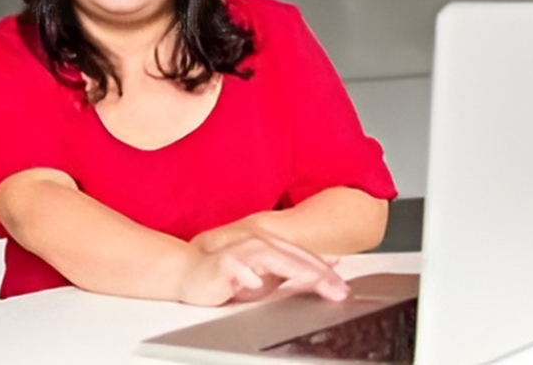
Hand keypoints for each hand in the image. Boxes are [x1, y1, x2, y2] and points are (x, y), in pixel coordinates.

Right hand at [176, 234, 348, 306]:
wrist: (189, 272)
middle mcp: (257, 241)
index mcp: (271, 244)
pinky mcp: (220, 261)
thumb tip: (328, 265)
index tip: (343, 287)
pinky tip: (257, 285)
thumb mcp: (268, 278)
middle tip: (338, 291)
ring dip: (293, 269)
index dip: (325, 271)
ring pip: (271, 256)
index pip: (303, 256)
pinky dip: (247, 275)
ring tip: (313, 282)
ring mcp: (239, 249)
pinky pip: (236, 266)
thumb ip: (294, 272)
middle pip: (293, 255)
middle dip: (318, 274)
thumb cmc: (227, 274)